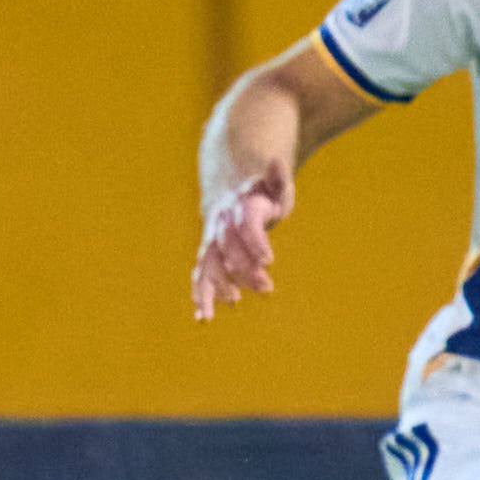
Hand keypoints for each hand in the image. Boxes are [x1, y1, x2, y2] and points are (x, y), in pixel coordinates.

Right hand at [192, 162, 293, 319]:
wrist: (228, 190)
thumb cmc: (260, 192)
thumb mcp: (273, 184)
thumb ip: (277, 178)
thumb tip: (278, 162)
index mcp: (240, 205)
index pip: (246, 224)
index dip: (255, 242)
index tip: (268, 260)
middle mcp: (220, 223)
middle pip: (230, 247)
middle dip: (246, 268)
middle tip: (267, 288)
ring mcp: (211, 240)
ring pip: (210, 263)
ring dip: (219, 284)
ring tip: (233, 302)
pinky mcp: (207, 256)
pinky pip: (200, 275)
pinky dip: (200, 295)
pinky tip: (204, 318)